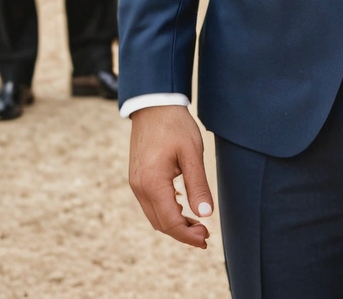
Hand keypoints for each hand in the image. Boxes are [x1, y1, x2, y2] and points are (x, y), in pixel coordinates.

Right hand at [129, 105, 213, 248]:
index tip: (206, 238)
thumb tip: (206, 214)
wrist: (153, 104)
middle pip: (160, 223)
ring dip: (174, 223)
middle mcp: (139, 187)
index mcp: (152, 182)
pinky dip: (166, 211)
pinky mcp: (137, 177)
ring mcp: (135, 183)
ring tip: (197, 224)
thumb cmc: (175, 125)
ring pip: (154, 216)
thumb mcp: (192, 152)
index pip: (170, 222)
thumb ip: (198, 184)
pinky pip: (150, 203)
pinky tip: (182, 207)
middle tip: (205, 235)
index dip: (188, 235)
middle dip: (182, 233)